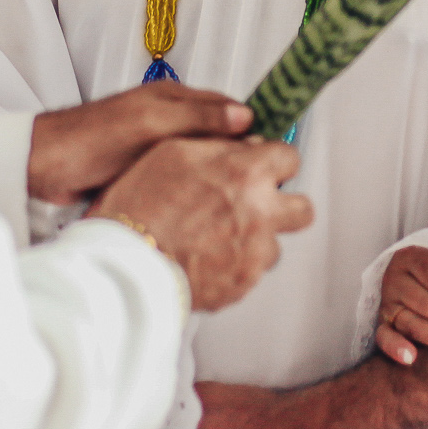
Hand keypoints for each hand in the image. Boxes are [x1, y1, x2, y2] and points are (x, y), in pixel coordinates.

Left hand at [29, 83, 251, 203]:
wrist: (43, 167)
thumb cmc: (91, 138)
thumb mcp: (149, 122)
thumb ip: (197, 117)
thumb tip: (247, 115)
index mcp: (174, 99)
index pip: (229, 109)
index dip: (253, 129)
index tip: (274, 154)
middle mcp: (170, 120)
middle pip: (219, 138)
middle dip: (239, 159)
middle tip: (260, 185)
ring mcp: (158, 148)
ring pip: (202, 163)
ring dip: (217, 178)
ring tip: (238, 202)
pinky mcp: (146, 174)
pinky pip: (182, 181)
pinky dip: (195, 192)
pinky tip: (206, 211)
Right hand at [91, 136, 310, 310]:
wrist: (125, 262)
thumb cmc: (138, 208)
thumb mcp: (172, 151)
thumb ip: (217, 144)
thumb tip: (241, 143)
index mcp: (246, 173)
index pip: (289, 158)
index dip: (274, 161)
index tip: (265, 166)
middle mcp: (260, 213)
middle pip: (302, 209)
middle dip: (284, 205)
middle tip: (259, 204)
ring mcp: (254, 253)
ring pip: (274, 245)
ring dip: (256, 240)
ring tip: (220, 237)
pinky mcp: (242, 284)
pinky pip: (250, 273)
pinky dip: (234, 267)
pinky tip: (208, 258)